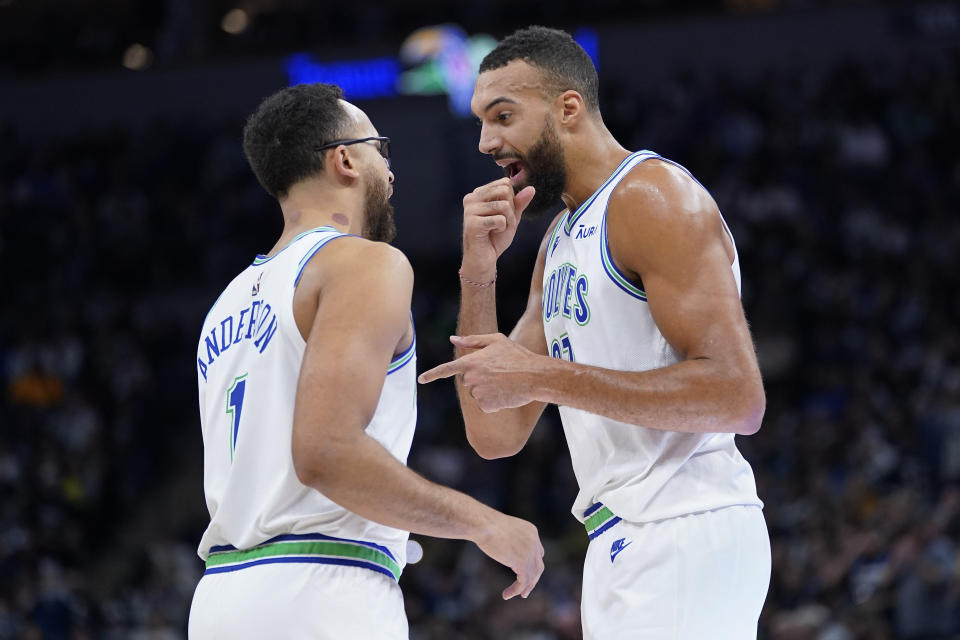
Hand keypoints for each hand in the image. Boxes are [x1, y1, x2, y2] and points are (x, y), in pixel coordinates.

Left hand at [417, 334, 540, 411]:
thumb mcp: (496, 341)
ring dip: (486, 390)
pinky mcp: (486, 406)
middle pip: (467, 381)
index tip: (421, 380)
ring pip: (476, 393)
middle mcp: (471, 378)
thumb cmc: (516, 356)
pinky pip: (484, 405)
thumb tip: (453, 339)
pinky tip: (504, 393)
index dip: (432, 374)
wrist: (534, 376)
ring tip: (503, 382)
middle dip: (478, 377)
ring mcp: (478, 393)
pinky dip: (493, 402)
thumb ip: (472, 340)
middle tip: (497, 372)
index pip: (446, 369)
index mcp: (471, 361)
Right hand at [461, 179, 534, 277]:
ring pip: (504, 206)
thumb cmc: (495, 238)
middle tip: (501, 223)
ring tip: (497, 230)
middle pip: (505, 191)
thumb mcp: (511, 217)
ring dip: (507, 221)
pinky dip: (502, 229)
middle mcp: (471, 198)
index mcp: (478, 193)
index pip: (505, 184)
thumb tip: (531, 188)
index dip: (511, 202)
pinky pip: (500, 220)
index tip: (501, 215)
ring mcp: (470, 210)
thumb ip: (519, 202)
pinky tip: (491, 234)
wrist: (484, 259)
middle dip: (510, 210)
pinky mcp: (472, 223)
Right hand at [472, 512, 544, 599]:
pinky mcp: (523, 562)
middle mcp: (534, 541)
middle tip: (525, 590)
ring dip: (525, 587)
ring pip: (533, 576)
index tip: (524, 574)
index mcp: (531, 531)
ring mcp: (530, 552)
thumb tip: (506, 551)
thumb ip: (509, 540)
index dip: (532, 564)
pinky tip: (506, 594)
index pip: (538, 552)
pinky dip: (516, 590)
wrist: (484, 524)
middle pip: (538, 565)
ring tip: (517, 595)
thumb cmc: (486, 524)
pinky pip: (523, 581)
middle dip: (532, 578)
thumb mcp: (504, 531)